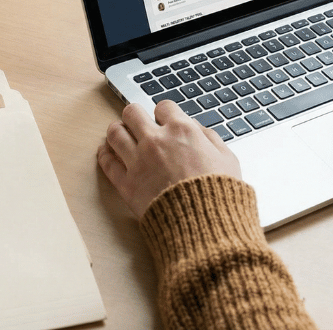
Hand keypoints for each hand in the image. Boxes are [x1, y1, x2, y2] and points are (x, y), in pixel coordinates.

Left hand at [97, 99, 241, 218]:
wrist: (203, 225)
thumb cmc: (219, 194)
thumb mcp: (227, 159)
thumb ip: (210, 138)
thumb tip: (198, 129)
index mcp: (182, 131)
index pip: (163, 107)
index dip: (164, 113)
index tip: (164, 120)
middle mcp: (156, 140)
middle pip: (132, 112)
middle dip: (135, 116)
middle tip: (137, 123)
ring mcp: (138, 161)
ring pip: (114, 133)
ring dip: (117, 130)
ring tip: (120, 134)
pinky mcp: (126, 184)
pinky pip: (107, 162)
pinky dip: (105, 154)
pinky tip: (107, 152)